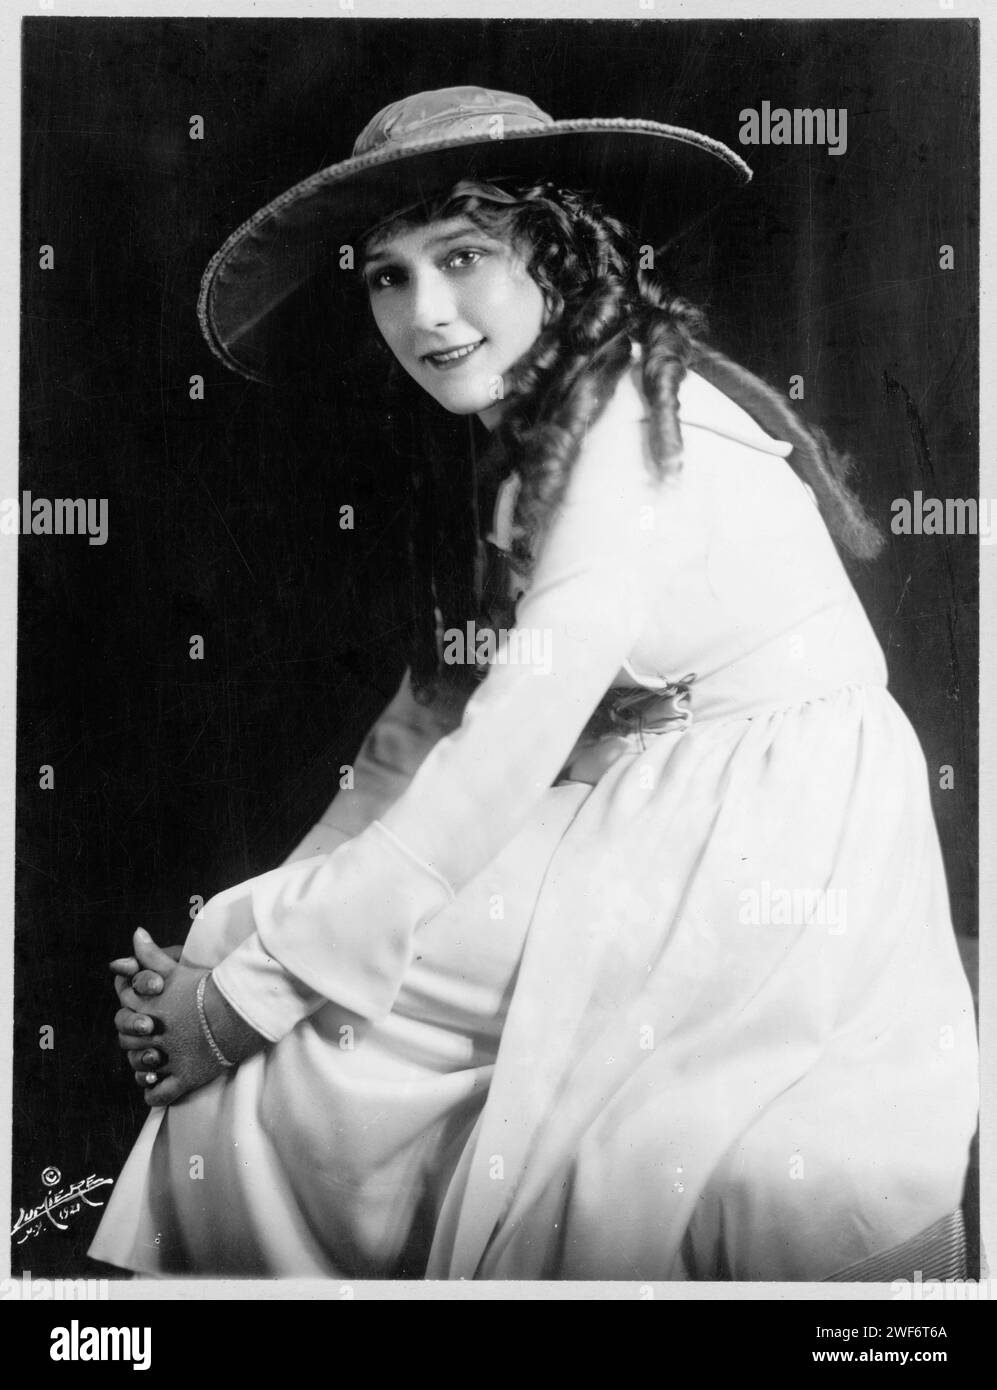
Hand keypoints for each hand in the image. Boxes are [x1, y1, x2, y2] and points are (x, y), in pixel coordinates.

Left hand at [113, 929, 265, 1105]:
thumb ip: (151, 954)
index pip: (122, 1014)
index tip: (140, 1016)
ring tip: (149, 1064)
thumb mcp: (177, 968)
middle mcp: (154, 1035)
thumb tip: (136, 932)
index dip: (128, 1014)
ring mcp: (169, 1058)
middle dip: (132, 1040)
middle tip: (145, 1040)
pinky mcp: (185, 1077)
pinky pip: (159, 1093)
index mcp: (149, 1009)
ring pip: (140, 1068)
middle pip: (128, 1041)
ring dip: (141, 1067)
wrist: (241, 1010)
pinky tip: (156, 1087)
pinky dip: (153, 1093)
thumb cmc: (209, 987)